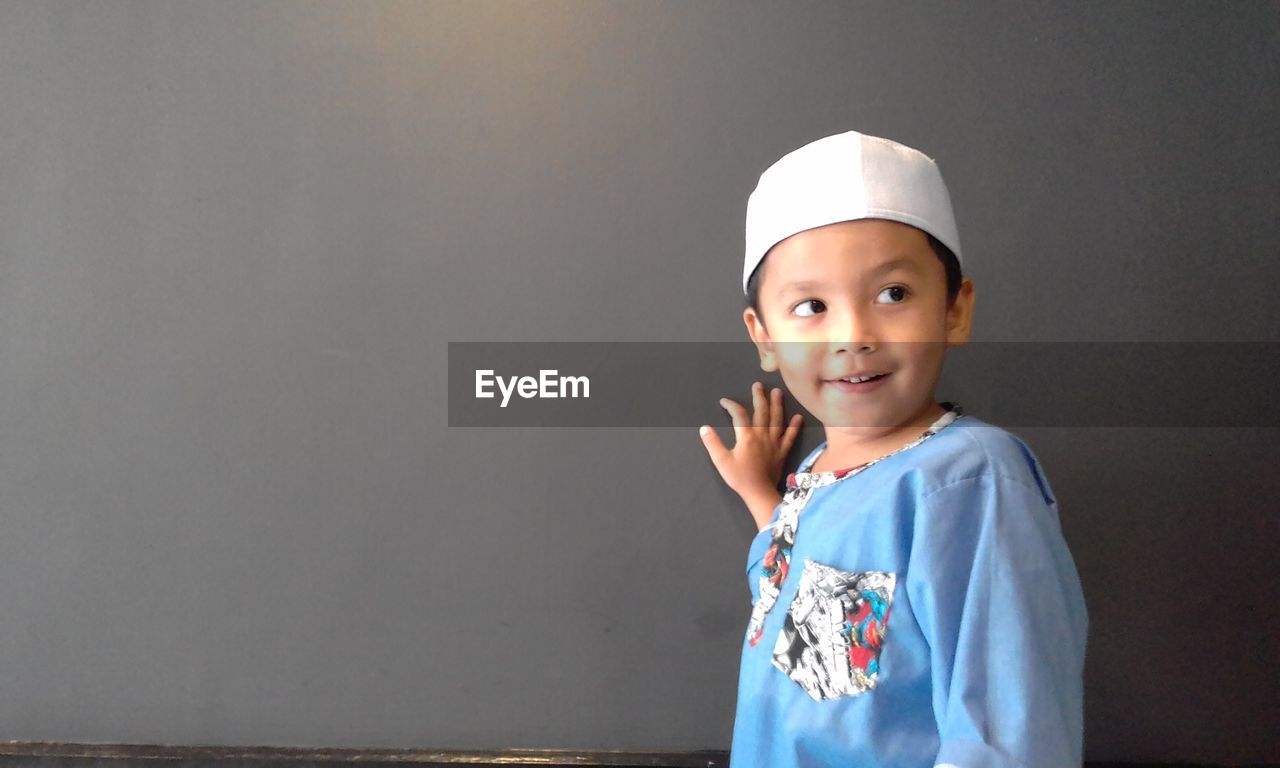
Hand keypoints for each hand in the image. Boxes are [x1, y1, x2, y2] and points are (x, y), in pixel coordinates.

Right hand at [699, 382, 802, 503]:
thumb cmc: (740, 478)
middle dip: (759, 397)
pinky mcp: (782, 452)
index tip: (724, 401)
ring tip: (778, 392)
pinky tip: (798, 417)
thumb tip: (704, 428)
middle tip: (758, 385)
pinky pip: (790, 437)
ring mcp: (774, 443)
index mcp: (746, 436)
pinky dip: (794, 427)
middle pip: (761, 411)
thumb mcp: (721, 461)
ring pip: (777, 419)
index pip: (739, 414)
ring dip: (777, 404)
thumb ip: (712, 443)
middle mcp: (762, 435)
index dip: (731, 405)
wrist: (759, 493)